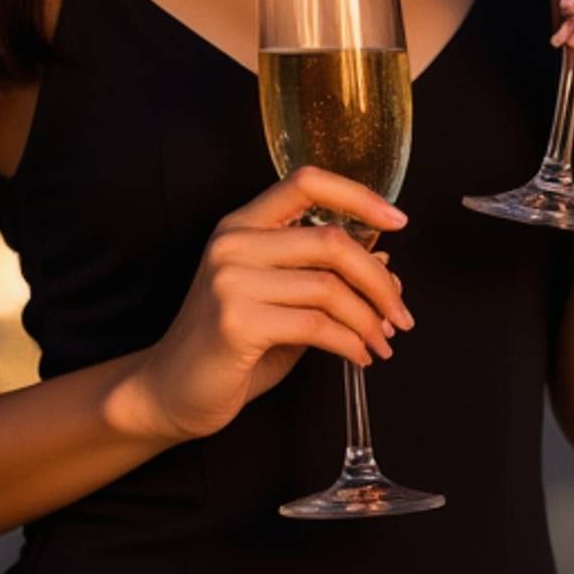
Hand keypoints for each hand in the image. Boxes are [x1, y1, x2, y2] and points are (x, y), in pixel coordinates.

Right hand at [125, 165, 413, 444]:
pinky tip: (358, 357)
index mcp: (241, 226)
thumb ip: (323, 278)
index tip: (398, 220)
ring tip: (382, 342)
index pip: (305, 181)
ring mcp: (231, 281)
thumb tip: (386, 264)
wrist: (172, 391)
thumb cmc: (229, 348)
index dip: (358, 195)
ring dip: (370, 320)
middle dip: (379, 282)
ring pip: (330, 288)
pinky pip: (316, 326)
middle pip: (332, 242)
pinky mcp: (236, 322)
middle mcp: (233, 244)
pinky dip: (350, 344)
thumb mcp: (280, 301)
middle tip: (400, 314)